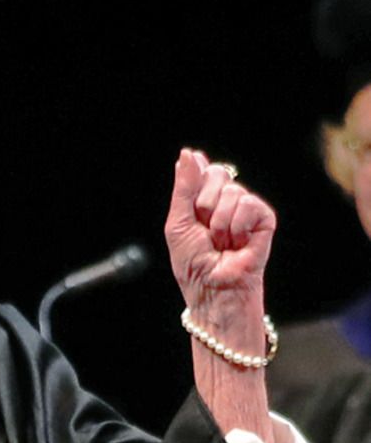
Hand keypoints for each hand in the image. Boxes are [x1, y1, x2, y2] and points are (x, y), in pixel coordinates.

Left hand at [165, 148, 275, 308]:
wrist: (213, 288)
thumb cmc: (193, 263)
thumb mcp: (178, 222)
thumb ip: (184, 187)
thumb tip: (189, 153)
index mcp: (202, 199)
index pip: (200, 169)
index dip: (195, 180)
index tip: (192, 208)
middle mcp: (225, 200)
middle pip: (216, 173)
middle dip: (204, 205)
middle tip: (205, 231)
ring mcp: (246, 208)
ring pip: (232, 191)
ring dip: (219, 223)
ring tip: (221, 243)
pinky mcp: (265, 219)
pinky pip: (249, 203)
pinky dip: (238, 226)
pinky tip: (238, 243)